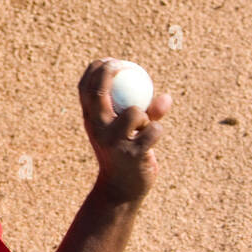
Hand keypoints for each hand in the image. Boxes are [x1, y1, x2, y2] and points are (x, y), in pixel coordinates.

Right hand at [77, 59, 170, 202]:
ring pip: (134, 112)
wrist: (120, 191)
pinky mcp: (131, 154)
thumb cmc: (124, 155)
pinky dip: (157, 132)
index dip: (95, 69)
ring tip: (142, 127)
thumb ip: (147, 114)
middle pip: (99, 92)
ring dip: (145, 115)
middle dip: (111, 72)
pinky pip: (153, 131)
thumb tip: (166, 97)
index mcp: (90, 121)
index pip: (85, 88)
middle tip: (125, 65)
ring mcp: (112, 141)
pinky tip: (151, 141)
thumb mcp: (130, 132)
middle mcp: (97, 129)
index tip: (110, 60)